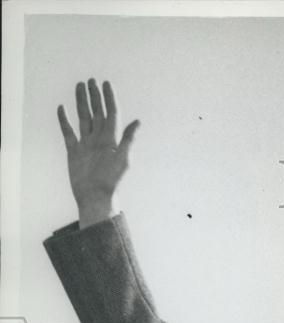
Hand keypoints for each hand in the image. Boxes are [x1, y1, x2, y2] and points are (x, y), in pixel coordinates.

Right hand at [57, 80, 139, 227]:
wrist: (95, 196)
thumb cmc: (111, 180)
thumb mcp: (123, 158)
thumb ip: (129, 138)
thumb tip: (138, 121)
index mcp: (112, 139)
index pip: (111, 113)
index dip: (109, 98)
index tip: (106, 84)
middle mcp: (99, 139)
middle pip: (97, 112)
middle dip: (95, 96)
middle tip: (91, 80)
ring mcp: (86, 144)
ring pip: (83, 118)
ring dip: (81, 102)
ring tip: (79, 86)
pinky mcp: (74, 151)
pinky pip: (68, 131)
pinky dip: (64, 120)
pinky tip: (62, 108)